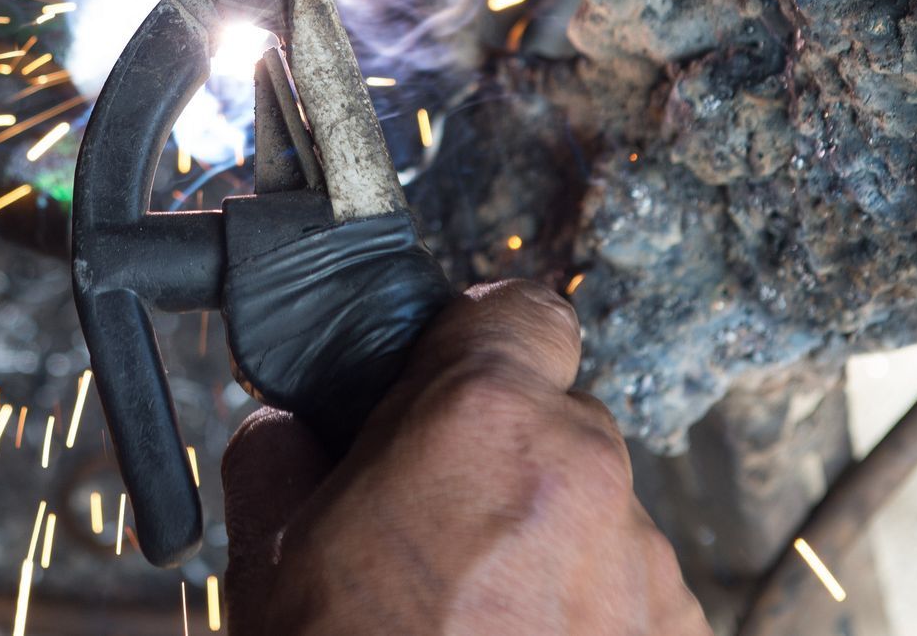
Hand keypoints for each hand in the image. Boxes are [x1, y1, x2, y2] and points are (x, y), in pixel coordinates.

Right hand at [222, 281, 708, 635]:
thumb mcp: (271, 558)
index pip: (523, 311)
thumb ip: (281, 457)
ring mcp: (645, 570)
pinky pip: (631, 597)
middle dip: (501, 458)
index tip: (449, 372)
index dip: (479, 340)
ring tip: (472, 620)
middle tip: (432, 523)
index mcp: (486, 422)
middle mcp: (587, 477)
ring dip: (546, 544)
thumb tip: (287, 431)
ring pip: (597, 516)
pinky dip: (584, 617)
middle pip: (558, 422)